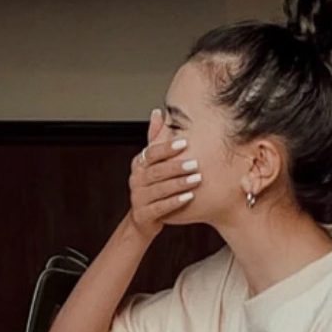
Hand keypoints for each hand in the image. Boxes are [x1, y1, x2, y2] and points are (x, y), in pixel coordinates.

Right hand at [128, 109, 198, 239]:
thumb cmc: (152, 187)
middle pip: (156, 172)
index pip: (151, 153)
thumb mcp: (152, 163)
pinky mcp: (143, 215)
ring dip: (179, 184)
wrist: (143, 219)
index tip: (185, 143)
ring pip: (160, 190)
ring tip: (196, 179)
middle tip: (195, 163)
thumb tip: (158, 112)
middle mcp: (135, 180)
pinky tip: (189, 197)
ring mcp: (138, 199)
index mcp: (139, 165)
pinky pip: (160, 207)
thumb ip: (155, 139)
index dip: (167, 148)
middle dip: (177, 167)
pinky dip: (175, 202)